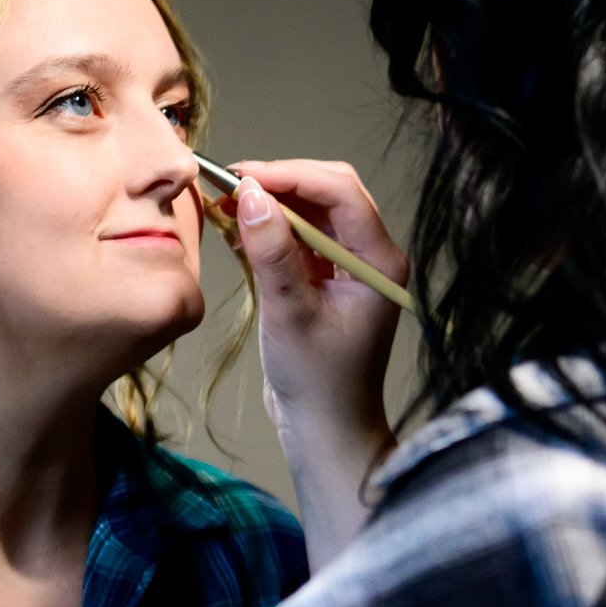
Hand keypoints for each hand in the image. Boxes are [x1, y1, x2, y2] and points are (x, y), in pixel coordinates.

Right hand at [222, 160, 406, 566]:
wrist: (326, 430)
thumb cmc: (318, 384)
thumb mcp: (290, 315)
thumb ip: (272, 254)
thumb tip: (250, 195)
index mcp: (379, 262)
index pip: (341, 192)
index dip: (290, 175)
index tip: (242, 177)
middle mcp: (371, 257)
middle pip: (329, 193)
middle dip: (280, 182)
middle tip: (228, 185)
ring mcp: (349, 267)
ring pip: (312, 212)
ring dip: (271, 203)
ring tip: (225, 203)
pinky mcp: (327, 280)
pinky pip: (300, 237)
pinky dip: (270, 228)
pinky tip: (238, 229)